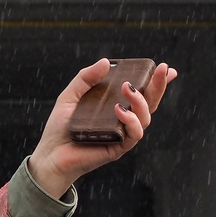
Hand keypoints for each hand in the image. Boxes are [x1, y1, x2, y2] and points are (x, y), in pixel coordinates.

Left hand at [28, 59, 173, 198]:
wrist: (49, 155)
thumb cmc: (60, 127)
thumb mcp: (70, 96)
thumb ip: (85, 78)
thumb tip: (106, 61)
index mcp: (116, 107)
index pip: (142, 94)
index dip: (157, 82)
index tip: (166, 69)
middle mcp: (123, 120)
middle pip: (150, 103)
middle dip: (159, 86)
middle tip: (162, 69)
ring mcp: (122, 135)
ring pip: (145, 117)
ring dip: (141, 100)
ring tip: (128, 88)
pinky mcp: (118, 148)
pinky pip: (134, 134)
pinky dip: (131, 121)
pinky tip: (120, 111)